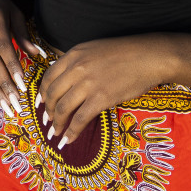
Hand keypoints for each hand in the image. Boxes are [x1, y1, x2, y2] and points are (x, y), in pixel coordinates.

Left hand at [35, 37, 177, 149]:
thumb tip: (67, 81)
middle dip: (47, 111)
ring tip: (56, 134)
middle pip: (52, 94)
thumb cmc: (126, 53)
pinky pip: (79, 119)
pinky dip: (71, 132)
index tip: (40, 104)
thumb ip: (78, 63)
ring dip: (56, 125)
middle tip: (47, 122)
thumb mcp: (94, 50)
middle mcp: (76, 68)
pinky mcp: (101, 98)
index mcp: (73, 55)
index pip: (48, 76)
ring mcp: (88, 84)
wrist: (149, 56)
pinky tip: (68, 140)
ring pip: (62, 108)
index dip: (42, 94)